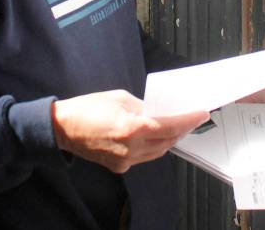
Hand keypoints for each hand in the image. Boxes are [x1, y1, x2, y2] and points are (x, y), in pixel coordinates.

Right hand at [51, 90, 208, 172]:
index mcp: (131, 128)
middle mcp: (130, 148)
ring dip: (170, 139)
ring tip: (178, 126)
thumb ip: (144, 107)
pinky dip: (154, 146)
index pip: (169, 126)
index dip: (188, 120)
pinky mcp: (119, 166)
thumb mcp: (120, 98)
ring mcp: (125, 160)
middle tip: (193, 118)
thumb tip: (161, 111)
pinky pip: (144, 157)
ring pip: (158, 152)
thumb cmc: (88, 108)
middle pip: (167, 141)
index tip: (201, 114)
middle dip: (182, 130)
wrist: (63, 128)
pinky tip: (157, 135)